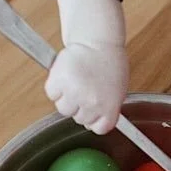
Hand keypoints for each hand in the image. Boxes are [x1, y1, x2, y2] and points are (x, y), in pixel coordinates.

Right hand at [45, 0, 127, 135]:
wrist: (98, 41)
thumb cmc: (109, 63)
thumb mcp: (118, 90)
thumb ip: (108, 109)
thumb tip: (96, 123)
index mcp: (110, 108)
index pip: (98, 129)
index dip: (94, 118)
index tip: (93, 108)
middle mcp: (92, 104)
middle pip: (78, 118)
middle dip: (80, 105)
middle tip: (85, 87)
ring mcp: (74, 94)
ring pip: (63, 109)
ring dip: (66, 97)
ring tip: (76, 80)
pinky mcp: (58, 83)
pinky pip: (52, 94)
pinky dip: (56, 86)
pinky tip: (66, 74)